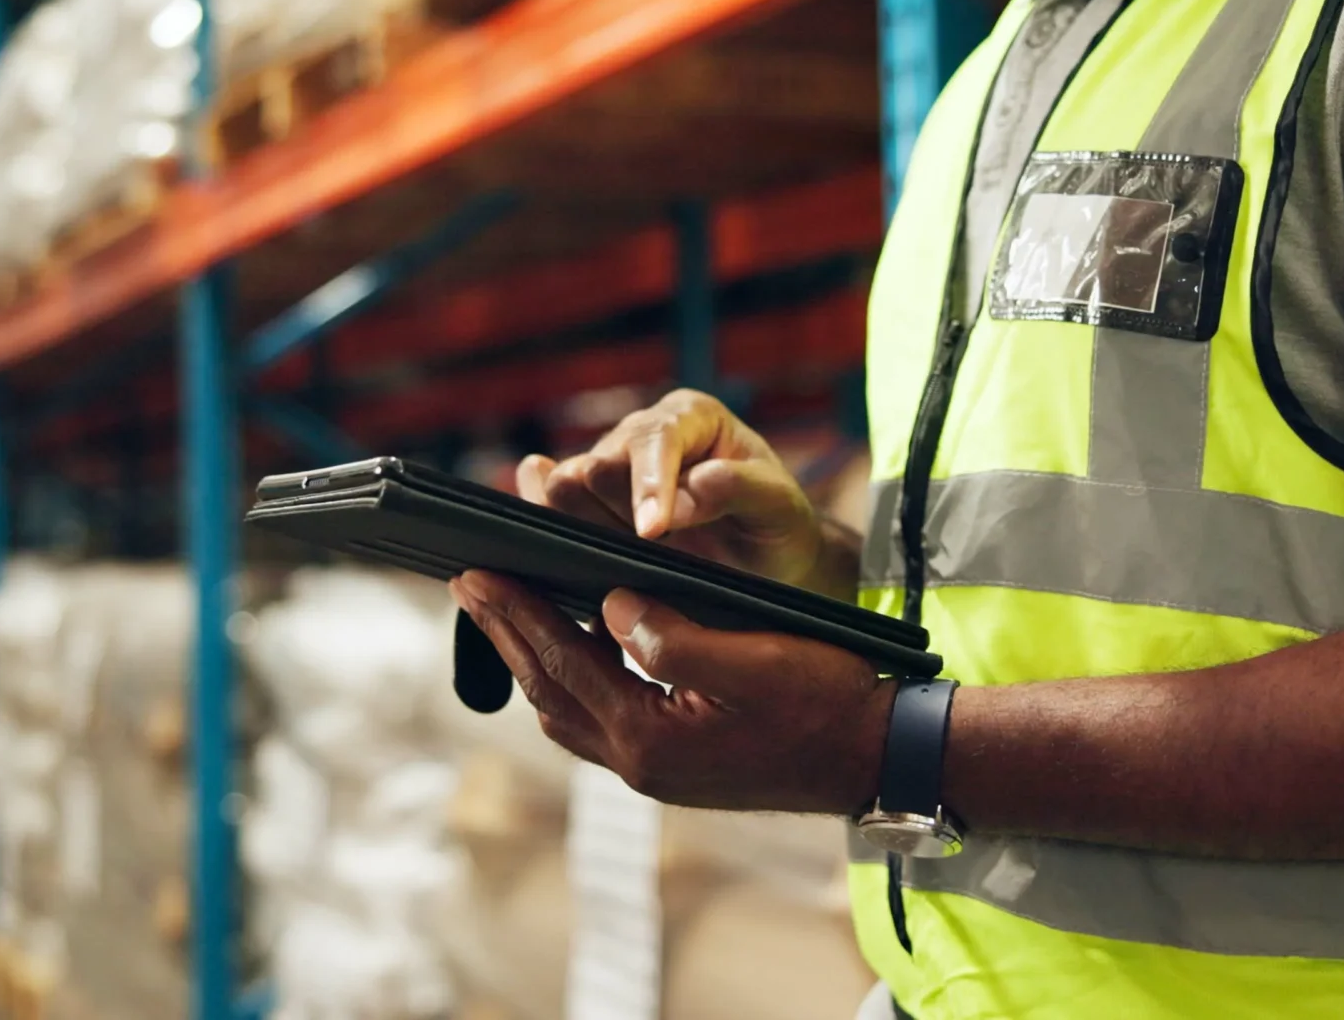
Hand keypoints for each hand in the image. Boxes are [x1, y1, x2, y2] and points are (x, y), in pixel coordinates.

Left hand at [450, 570, 891, 813]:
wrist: (876, 759)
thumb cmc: (827, 702)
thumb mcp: (755, 658)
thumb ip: (673, 636)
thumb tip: (607, 603)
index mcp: (650, 737)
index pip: (561, 661)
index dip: (516, 613)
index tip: (476, 572)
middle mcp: (639, 764)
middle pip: (547, 690)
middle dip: (507, 633)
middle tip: (468, 584)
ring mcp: (654, 772)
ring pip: (566, 711)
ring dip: (533, 659)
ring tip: (506, 613)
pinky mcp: (671, 768)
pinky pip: (597, 723)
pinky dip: (570, 682)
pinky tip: (574, 651)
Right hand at [517, 389, 828, 586]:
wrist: (760, 561)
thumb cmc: (775, 525)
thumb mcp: (779, 507)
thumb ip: (739, 490)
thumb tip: (694, 485)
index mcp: (691, 416)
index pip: (656, 439)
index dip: (650, 485)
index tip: (652, 532)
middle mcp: (641, 433)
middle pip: (599, 464)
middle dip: (622, 513)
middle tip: (660, 550)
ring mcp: (608, 467)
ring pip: (568, 492)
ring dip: (595, 530)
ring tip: (637, 557)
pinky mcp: (584, 504)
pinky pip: (549, 510)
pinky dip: (555, 530)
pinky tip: (557, 548)